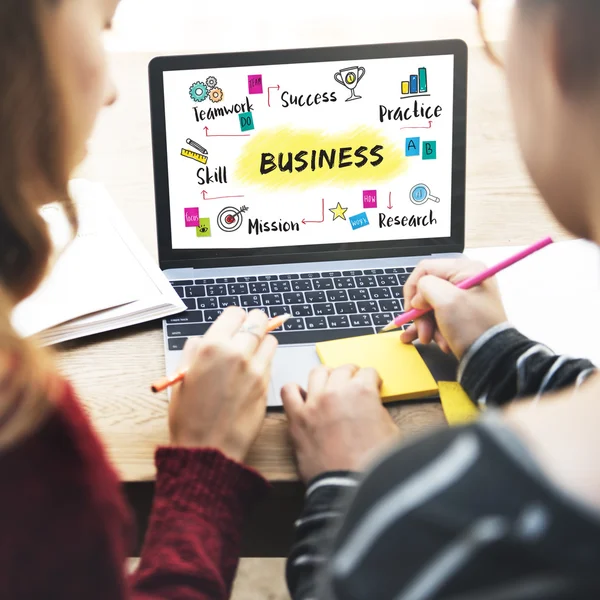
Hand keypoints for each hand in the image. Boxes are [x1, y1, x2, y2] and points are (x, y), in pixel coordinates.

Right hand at [169, 307, 277, 461]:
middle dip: (253, 323)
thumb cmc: (189, 417)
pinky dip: (265, 360)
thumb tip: (204, 339)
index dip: (234, 318)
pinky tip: (252, 371)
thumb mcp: (181, 377)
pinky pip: (271, 361)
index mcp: (212, 347)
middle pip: (258, 320)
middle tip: (247, 332)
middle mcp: (237, 353)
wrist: (208, 449)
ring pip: (270, 339)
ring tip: (250, 353)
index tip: (233, 324)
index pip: (235, 313)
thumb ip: (194, 351)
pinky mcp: (267, 384)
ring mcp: (255, 369)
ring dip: (262, 341)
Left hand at [281, 365, 398, 482]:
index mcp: (362, 392)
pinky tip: (303, 397)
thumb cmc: (372, 465)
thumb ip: (378, 411)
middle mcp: (336, 392)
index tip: (371, 385)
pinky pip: (288, 391)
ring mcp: (314, 403)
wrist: (350, 488)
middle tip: (353, 384)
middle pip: (343, 369)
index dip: (372, 380)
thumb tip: (371, 406)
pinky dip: (295, 390)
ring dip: (326, 376)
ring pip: (317, 373)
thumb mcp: (391, 431)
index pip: (368, 372)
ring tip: (330, 385)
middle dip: (351, 375)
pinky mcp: (297, 418)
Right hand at [400, 258, 507, 358]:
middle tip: (423, 331)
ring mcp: (464, 298)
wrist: (492, 359)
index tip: (410, 309)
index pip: (425, 269)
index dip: (413, 289)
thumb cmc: (473, 327)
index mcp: (466, 269)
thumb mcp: (446, 300)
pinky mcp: (462, 314)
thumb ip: (425, 287)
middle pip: (427, 290)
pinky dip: (432, 329)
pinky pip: (439, 316)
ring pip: (431, 306)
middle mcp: (466, 280)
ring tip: (430, 339)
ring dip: (426, 324)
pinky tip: (429, 340)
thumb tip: (418, 297)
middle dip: (421, 313)